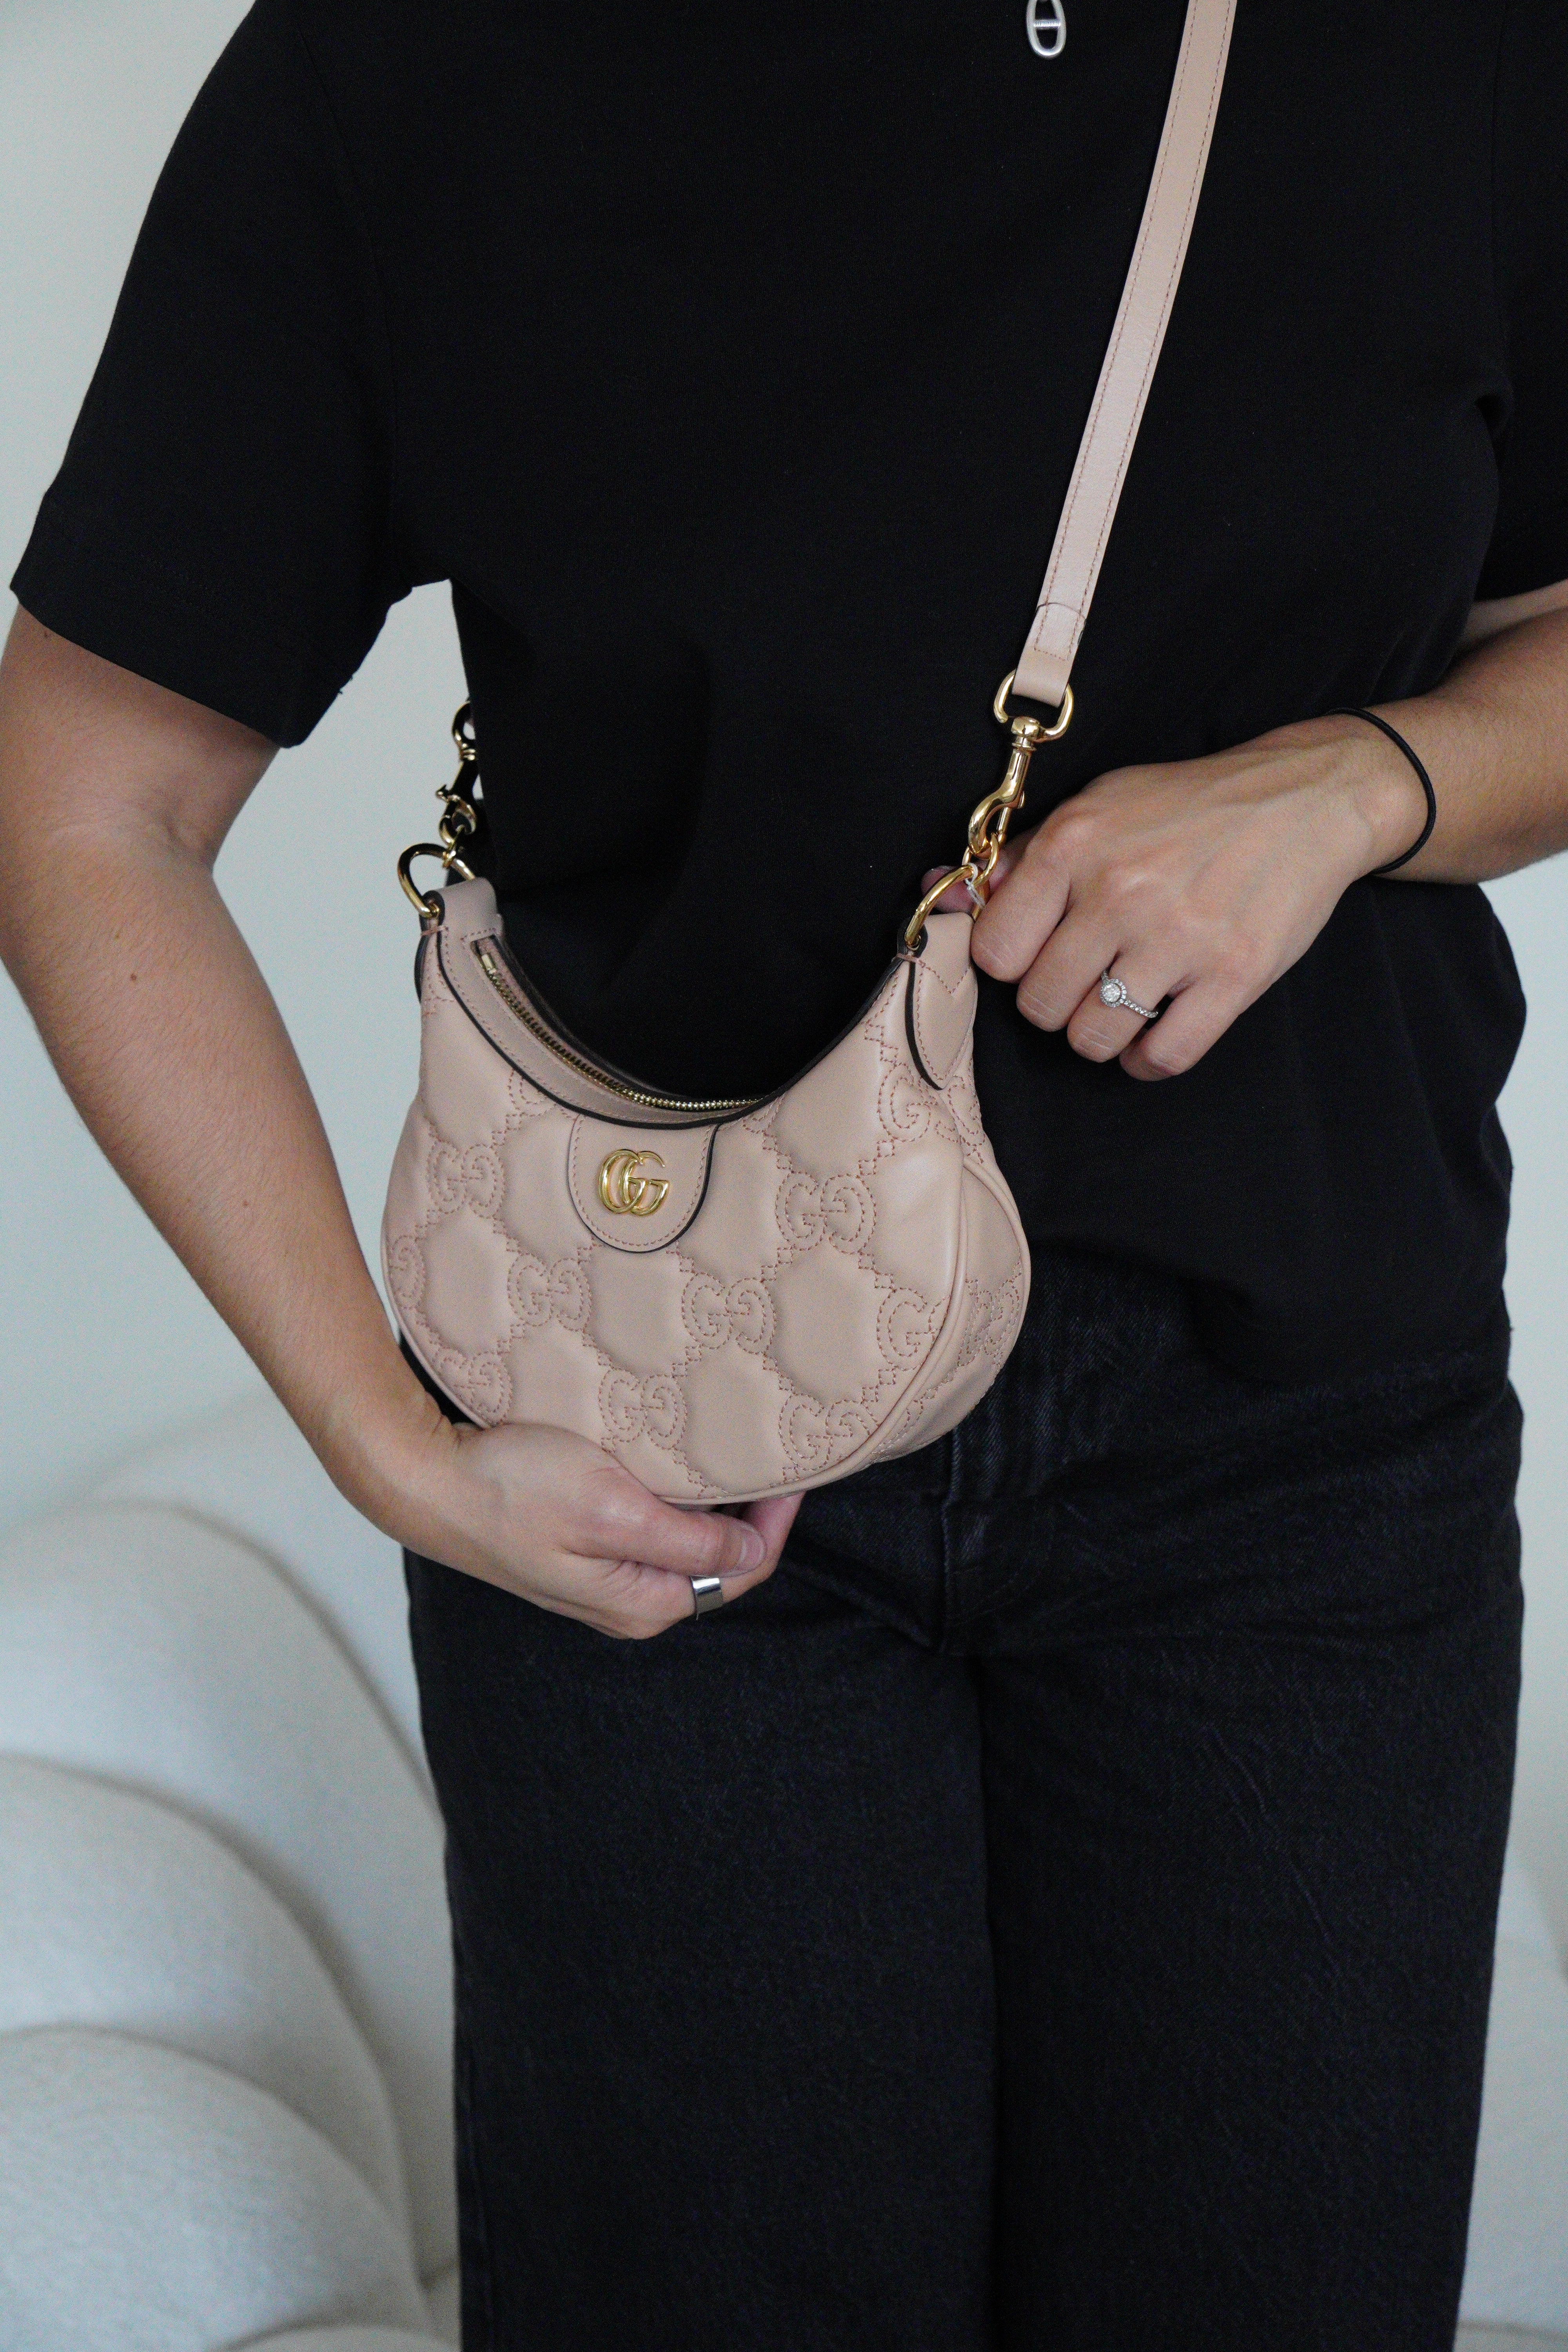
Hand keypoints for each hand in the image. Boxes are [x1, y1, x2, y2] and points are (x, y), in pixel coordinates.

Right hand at [376, 1405, 799, 1639]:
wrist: (425, 1480)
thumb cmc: (509, 1490)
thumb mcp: (611, 1510)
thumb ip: (685, 1539)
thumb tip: (750, 1552)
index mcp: (644, 1602)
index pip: (744, 1567)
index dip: (777, 1519)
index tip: (797, 1467)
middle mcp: (628, 1600)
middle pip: (718, 1558)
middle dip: (751, 1512)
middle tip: (774, 1453)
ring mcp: (601, 1576)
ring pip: (683, 1540)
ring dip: (711, 1501)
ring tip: (731, 1451)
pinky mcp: (578, 1547)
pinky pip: (648, 1525)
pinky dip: (672, 1496)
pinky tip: (672, 1460)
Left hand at [952, 714, 1427, 1079]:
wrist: (1304, 800)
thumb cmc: (1189, 806)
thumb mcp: (1097, 807)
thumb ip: (1020, 859)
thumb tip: (942, 892)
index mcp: (1076, 845)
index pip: (995, 952)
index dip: (1012, 963)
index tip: (1038, 952)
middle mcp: (1121, 892)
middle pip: (1039, 1005)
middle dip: (1054, 1001)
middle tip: (1084, 978)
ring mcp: (1179, 938)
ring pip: (1092, 1038)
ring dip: (1098, 1034)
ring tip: (1119, 1003)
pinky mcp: (1233, 976)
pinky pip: (1163, 1056)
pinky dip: (1147, 1060)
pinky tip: (1153, 1033)